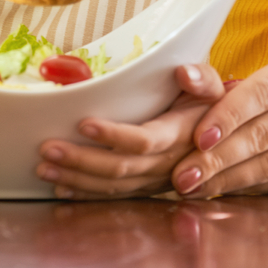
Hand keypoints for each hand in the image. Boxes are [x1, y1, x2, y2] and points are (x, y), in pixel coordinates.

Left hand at [36, 65, 228, 198]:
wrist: (223, 139)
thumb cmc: (209, 104)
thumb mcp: (213, 87)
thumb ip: (201, 78)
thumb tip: (184, 71)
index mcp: (180, 135)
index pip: (144, 140)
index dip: (114, 135)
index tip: (83, 123)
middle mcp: (167, 163)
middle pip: (120, 168)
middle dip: (81, 160)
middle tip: (46, 148)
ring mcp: (155, 180)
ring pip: (112, 186)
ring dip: (76, 178)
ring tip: (44, 167)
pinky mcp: (145, 189)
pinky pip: (113, 197)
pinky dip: (85, 194)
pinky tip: (61, 189)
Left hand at [171, 31, 267, 197]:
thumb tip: (222, 90)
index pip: (263, 91)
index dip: (229, 114)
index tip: (199, 134)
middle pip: (262, 135)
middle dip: (217, 159)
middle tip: (179, 175)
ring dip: (231, 179)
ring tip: (194, 189)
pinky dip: (260, 187)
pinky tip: (232, 192)